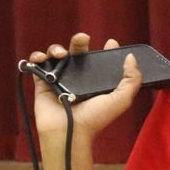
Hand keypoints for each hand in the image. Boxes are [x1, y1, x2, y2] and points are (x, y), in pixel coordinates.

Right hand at [25, 33, 143, 138]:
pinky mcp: (42, 82)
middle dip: (79, 41)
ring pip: (57, 54)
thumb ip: (132, 79)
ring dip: (57, 48)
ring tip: (61, 54)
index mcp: (96, 80)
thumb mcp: (122, 99)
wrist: (70, 131)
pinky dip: (38, 56)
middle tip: (82, 38)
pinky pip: (38, 64)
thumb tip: (130, 57)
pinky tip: (43, 58)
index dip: (106, 49)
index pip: (101, 60)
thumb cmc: (96, 118)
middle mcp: (78, 77)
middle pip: (78, 51)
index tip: (110, 43)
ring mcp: (60, 78)